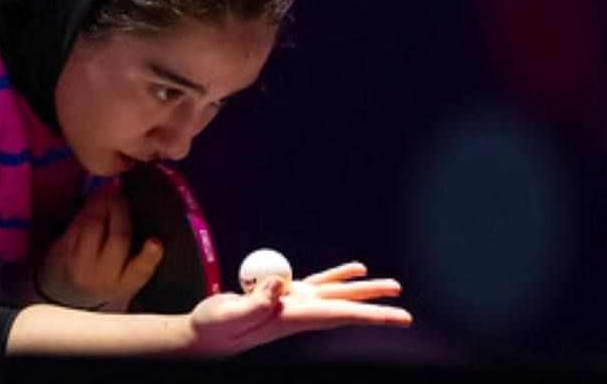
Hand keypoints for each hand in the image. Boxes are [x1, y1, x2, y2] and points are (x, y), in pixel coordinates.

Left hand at [35, 179, 164, 308]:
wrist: (67, 287)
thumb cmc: (107, 274)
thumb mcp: (125, 273)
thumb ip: (136, 246)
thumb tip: (143, 206)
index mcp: (125, 285)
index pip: (139, 272)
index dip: (149, 257)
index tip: (155, 242)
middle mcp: (103, 277)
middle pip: (118, 239)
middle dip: (122, 211)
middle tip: (124, 193)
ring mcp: (81, 264)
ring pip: (95, 225)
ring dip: (103, 202)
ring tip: (111, 188)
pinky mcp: (63, 249)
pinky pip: (80, 220)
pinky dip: (91, 204)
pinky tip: (99, 195)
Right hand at [184, 261, 411, 354]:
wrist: (203, 337)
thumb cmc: (212, 330)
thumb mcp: (227, 315)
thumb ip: (254, 302)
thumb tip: (280, 285)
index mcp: (289, 319)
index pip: (339, 316)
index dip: (371, 315)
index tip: (400, 318)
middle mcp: (297, 313)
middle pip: (344, 307)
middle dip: (375, 305)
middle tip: (404, 302)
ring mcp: (291, 304)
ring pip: (336, 294)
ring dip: (363, 289)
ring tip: (392, 285)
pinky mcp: (282, 296)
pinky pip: (318, 283)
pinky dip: (338, 276)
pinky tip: (356, 270)